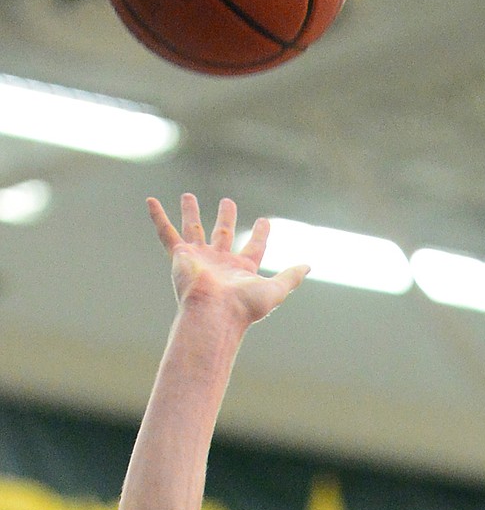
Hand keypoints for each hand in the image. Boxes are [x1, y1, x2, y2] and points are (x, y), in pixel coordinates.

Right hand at [148, 193, 307, 326]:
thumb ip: (291, 277)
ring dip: (191, 212)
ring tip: (188, 196)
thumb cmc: (244, 307)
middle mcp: (219, 263)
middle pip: (222, 234)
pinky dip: (158, 217)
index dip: (260, 235)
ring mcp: (199, 259)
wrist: (215, 313)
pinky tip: (151, 201)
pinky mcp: (180, 256)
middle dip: (226, 218)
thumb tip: (308, 266)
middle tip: (228, 202)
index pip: (253, 248)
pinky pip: (166, 233)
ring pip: (194, 229)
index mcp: (241, 271)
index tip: (264, 222)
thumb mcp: (275, 290)